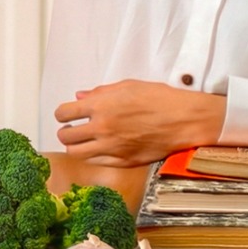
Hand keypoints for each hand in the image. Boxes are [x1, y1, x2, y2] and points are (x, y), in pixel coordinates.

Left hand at [53, 79, 225, 166]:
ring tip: (83, 141)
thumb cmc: (160, 99)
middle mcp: (102, 128)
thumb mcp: (127, 86)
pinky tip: (99, 149)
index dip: (62, 114)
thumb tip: (80, 97)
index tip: (66, 115)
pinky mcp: (123, 161)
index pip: (64, 114)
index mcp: (100, 106)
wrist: (184, 120)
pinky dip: (93, 156)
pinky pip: (96, 162)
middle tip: (72, 129)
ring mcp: (112, 147)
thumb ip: (100, 92)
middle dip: (66, 132)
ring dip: (75, 147)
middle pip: (65, 137)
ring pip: (77, 154)